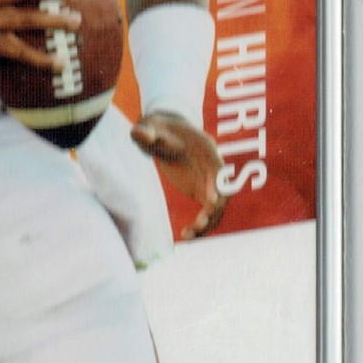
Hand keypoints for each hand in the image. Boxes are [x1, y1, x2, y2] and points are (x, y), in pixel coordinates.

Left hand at [130, 111, 227, 240]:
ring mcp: (209, 181)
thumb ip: (146, 131)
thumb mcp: (150, 127)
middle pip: (222, 190)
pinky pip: (207, 213)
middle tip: (200, 223)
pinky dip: (200, 226)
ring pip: (217, 207)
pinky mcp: (201, 192)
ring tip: (189, 235)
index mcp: (205, 147)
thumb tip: (140, 134)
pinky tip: (186, 236)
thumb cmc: (157, 128)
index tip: (211, 200)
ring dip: (208, 222)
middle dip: (214, 208)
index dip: (217, 184)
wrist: (162, 133)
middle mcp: (212, 166)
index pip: (217, 167)